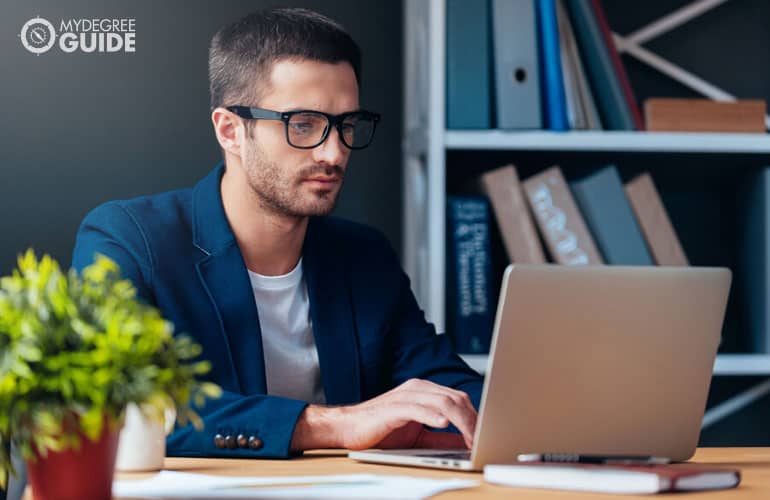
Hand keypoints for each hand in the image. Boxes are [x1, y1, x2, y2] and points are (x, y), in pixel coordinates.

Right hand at [290, 379, 476, 450]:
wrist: (348, 429)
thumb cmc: (381, 431)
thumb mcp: (418, 437)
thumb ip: (440, 438)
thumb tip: (465, 445)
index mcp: (424, 392)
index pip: (458, 399)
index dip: (475, 416)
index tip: (487, 434)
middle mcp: (417, 389)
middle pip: (454, 398)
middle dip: (472, 419)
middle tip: (483, 439)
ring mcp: (405, 396)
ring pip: (441, 401)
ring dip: (460, 420)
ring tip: (471, 436)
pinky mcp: (393, 408)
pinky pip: (417, 408)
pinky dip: (432, 416)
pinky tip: (443, 424)